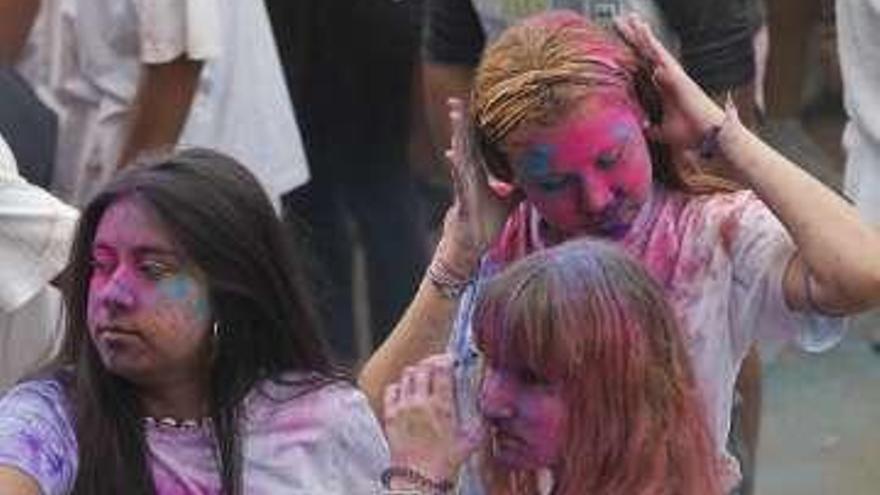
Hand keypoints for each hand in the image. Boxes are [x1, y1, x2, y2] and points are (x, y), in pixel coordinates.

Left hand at [384, 353, 485, 482]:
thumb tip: (489, 413)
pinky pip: (391, 389)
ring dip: (416, 374)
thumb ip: (480, 424)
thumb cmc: (444, 464)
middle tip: (437, 368)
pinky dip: (399, 387)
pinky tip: (405, 393)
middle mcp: (421, 402)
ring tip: (422, 380)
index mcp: (442, 406)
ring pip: (407, 375)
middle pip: (422, 367)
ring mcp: (403, 407)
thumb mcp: (469, 443)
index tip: (450, 361)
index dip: (446, 360)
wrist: (419, 479)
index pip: (442, 369)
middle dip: (431, 364)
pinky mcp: (390, 415)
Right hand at [434, 98, 522, 275]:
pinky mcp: (462, 199)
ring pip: (459, 154)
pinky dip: (456, 166)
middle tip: (455, 99)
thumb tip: (537, 179)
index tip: (473, 105)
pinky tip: (452, 153)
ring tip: (454, 115)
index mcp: (477, 174)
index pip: (476, 144)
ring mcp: (463, 185)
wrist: (471, 246)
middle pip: (464, 143)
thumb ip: (520, 190)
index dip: (474, 126)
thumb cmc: (486, 225)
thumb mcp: (509, 204)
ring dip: (457, 135)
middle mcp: (468, 175)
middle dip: (460, 122)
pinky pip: (459, 179)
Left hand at [615, 14, 727, 152]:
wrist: (706, 135)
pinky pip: (662, 55)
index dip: (634, 54)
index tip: (621, 44)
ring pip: (654, 50)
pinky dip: (652, 43)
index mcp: (664, 88)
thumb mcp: (663, 132)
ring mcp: (673, 75)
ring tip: (631, 19)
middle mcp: (668, 78)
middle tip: (621, 22)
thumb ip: (653, 130)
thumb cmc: (689, 133)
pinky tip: (643, 31)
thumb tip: (643, 130)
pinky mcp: (677, 75)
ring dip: (643, 34)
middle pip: (647, 54)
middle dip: (635, 38)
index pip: (645, 67)